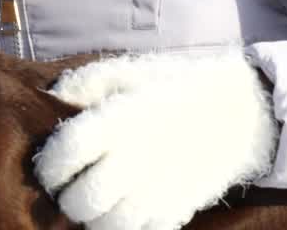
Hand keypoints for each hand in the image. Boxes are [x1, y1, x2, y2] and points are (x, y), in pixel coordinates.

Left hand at [35, 49, 277, 229]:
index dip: (51, 165)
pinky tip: (121, 211)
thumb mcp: (129, 73)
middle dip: (68, 200)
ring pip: (111, 226)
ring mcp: (161, 187)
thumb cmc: (172, 89)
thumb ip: (87, 83)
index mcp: (122, 118)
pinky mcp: (179, 208)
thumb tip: (51, 99)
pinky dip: (126, 228)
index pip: (70, 149)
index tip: (50, 169)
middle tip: (68, 192)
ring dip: (94, 221)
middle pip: (86, 198)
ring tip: (93, 206)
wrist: (236, 112)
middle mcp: (139, 156)